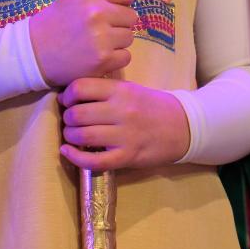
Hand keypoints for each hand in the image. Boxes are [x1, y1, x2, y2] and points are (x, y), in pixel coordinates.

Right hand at [27, 0, 135, 86]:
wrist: (33, 53)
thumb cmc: (54, 23)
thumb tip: (126, 1)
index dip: (123, 1)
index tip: (114, 9)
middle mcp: (97, 13)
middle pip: (131, 16)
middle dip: (120, 23)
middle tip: (102, 30)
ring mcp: (101, 38)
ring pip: (129, 37)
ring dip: (117, 42)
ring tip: (98, 43)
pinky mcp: (103, 60)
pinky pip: (126, 56)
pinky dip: (115, 58)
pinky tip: (99, 57)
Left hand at [57, 78, 187, 170]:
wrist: (183, 126)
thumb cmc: (152, 106)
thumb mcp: (130, 89)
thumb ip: (104, 90)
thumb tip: (71, 94)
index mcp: (120, 90)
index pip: (81, 87)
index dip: (67, 95)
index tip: (66, 101)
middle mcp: (121, 111)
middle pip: (78, 113)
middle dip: (67, 118)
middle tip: (69, 120)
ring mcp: (125, 135)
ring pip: (83, 136)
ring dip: (70, 136)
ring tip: (71, 135)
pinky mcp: (128, 157)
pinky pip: (95, 161)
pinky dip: (76, 158)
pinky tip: (67, 152)